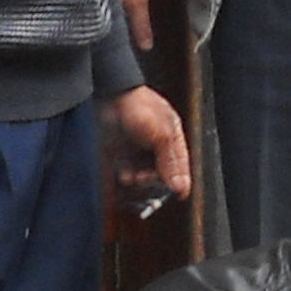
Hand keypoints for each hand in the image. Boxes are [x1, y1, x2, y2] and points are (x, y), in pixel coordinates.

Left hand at [105, 85, 194, 207]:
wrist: (109, 95)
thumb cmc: (138, 107)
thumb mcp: (160, 135)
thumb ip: (169, 161)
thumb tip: (180, 187)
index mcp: (172, 135)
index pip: (181, 163)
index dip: (181, 180)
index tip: (180, 195)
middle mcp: (157, 141)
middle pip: (161, 170)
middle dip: (153, 179)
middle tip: (143, 180)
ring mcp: (139, 145)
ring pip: (143, 171)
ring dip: (138, 178)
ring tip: (130, 177)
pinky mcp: (122, 148)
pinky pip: (128, 167)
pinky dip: (126, 173)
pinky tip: (122, 174)